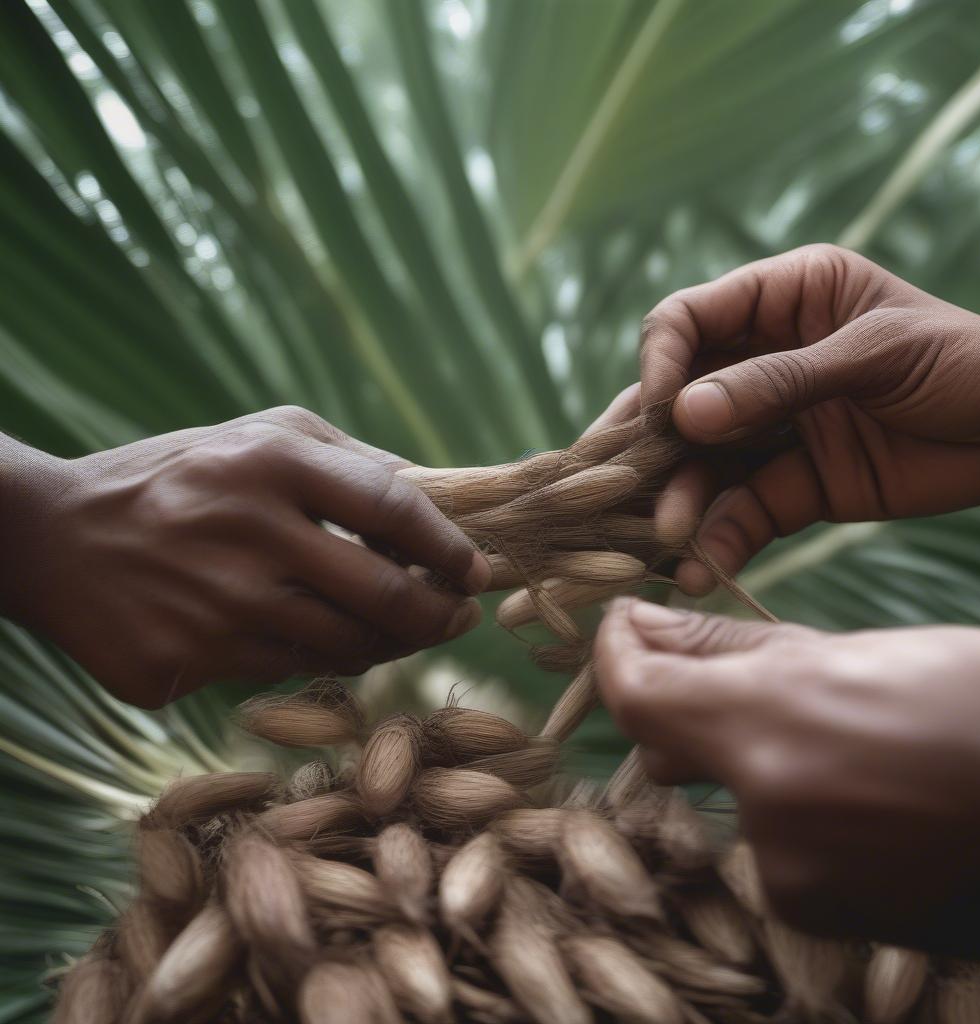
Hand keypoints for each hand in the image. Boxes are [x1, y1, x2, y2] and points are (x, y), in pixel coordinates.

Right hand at [0, 406, 489, 707]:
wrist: (55, 537)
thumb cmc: (179, 478)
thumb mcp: (259, 436)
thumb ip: (350, 461)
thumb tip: (435, 500)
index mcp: (268, 462)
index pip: (393, 508)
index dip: (448, 546)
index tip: (477, 570)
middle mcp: (246, 534)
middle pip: (383, 595)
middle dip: (438, 614)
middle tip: (459, 617)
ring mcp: (213, 606)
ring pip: (344, 647)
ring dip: (390, 644)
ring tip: (403, 629)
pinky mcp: (183, 662)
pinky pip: (287, 672)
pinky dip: (321, 658)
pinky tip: (326, 640)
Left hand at [595, 598, 979, 955]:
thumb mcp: (857, 650)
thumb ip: (730, 646)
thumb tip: (642, 626)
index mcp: (775, 723)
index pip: (636, 694)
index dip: (616, 654)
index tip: (626, 626)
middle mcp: (769, 813)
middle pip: (670, 747)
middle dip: (696, 705)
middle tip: (758, 673)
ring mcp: (794, 878)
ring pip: (731, 796)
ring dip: (761, 761)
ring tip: (848, 739)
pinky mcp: (820, 917)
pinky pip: (774, 846)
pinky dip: (797, 811)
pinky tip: (864, 793)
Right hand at [627, 244, 979, 591]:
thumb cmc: (966, 364)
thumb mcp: (876, 355)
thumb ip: (780, 381)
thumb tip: (683, 412)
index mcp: (782, 301)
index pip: (687, 321)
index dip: (661, 361)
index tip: (657, 410)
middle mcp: (763, 363)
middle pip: (677, 400)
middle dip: (643, 445)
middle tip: (606, 487)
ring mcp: (773, 428)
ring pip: (699, 463)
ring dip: (675, 500)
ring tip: (665, 538)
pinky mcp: (792, 486)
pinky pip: (740, 511)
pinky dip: (718, 539)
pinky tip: (700, 568)